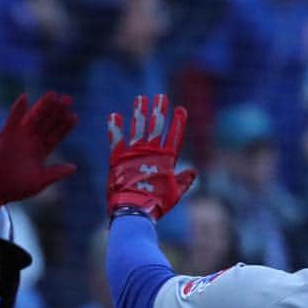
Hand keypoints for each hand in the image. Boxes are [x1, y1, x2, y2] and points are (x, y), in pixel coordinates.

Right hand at [0, 93, 77, 212]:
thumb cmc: (17, 187)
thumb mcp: (40, 181)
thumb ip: (56, 172)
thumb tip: (74, 167)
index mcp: (41, 152)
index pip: (56, 136)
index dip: (65, 126)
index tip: (74, 116)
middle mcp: (32, 142)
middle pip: (47, 124)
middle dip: (57, 112)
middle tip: (68, 99)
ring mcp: (20, 137)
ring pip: (34, 118)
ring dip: (42, 106)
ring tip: (52, 95)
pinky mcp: (6, 136)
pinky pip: (13, 120)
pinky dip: (17, 109)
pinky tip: (24, 97)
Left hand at [107, 94, 194, 219]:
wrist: (134, 210)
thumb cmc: (156, 204)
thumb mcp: (175, 194)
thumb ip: (184, 181)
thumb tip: (194, 171)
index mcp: (166, 160)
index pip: (174, 137)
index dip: (178, 123)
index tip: (181, 109)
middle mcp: (150, 153)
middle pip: (156, 127)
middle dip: (159, 111)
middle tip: (160, 97)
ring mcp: (134, 154)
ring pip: (138, 128)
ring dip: (140, 112)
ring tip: (141, 98)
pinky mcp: (118, 159)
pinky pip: (116, 140)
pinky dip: (115, 127)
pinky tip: (114, 115)